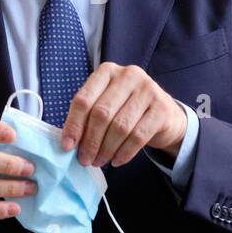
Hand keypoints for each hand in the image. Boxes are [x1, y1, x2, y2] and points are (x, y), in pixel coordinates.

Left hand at [60, 63, 186, 168]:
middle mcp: (128, 75)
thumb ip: (88, 116)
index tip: (67, 146)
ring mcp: (148, 90)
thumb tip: (70, 143)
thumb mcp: (106, 104)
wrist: (164, 114)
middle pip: (101, 113)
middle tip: (85, 160)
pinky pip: (138, 136)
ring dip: (106, 150)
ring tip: (99, 161)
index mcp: (107, 71)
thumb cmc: (127, 109)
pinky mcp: (162, 108)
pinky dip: (124, 153)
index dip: (73, 125)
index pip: (84, 99)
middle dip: (90, 141)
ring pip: (120, 127)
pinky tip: (116, 161)